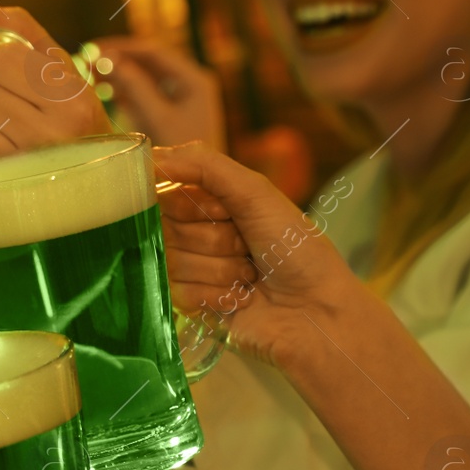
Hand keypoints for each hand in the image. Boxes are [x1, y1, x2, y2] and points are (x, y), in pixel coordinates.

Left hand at [0, 0, 112, 158]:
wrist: (90, 168)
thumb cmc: (73, 110)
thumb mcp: (60, 66)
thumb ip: (19, 28)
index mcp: (72, 97)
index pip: (1, 56)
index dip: (4, 58)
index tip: (23, 72)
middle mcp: (53, 130)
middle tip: (19, 96)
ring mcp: (27, 158)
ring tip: (15, 119)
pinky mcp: (5, 173)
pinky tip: (7, 138)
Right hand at [85, 36, 225, 151]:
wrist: (194, 193)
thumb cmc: (183, 157)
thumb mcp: (157, 118)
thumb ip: (135, 87)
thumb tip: (107, 60)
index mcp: (193, 80)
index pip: (153, 52)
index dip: (122, 47)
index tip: (94, 48)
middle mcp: (187, 85)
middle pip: (147, 63)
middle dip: (117, 60)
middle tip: (85, 59)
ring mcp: (177, 100)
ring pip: (142, 78)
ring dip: (116, 75)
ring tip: (87, 73)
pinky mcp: (166, 115)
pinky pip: (141, 95)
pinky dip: (121, 91)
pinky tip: (99, 90)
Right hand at [153, 142, 362, 369]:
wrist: (317, 313)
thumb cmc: (296, 249)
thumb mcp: (257, 193)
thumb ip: (205, 166)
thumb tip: (152, 156)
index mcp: (212, 201)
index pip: (166, 192)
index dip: (190, 204)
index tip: (224, 213)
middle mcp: (196, 232)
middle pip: (165, 228)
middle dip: (211, 238)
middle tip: (245, 246)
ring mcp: (192, 269)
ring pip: (171, 261)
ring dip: (218, 269)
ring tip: (249, 275)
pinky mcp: (190, 304)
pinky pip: (177, 292)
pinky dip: (213, 295)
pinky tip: (240, 298)